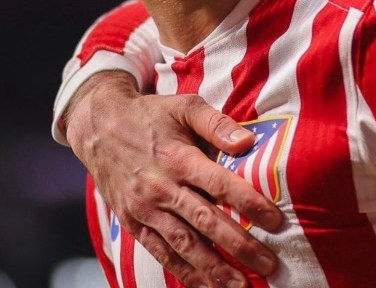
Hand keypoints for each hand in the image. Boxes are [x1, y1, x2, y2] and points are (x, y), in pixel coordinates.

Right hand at [63, 72, 283, 287]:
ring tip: (240, 285)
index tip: (276, 221)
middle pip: (205, 222)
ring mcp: (145, 210)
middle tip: (268, 264)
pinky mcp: (133, 223)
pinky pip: (160, 252)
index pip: (219, 185)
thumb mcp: (185, 106)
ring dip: (213, 268)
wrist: (99, 127)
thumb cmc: (150, 115)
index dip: (249, 204)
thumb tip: (248, 142)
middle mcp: (161, 188)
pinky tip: (205, 285)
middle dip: (239, 246)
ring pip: (183, 245)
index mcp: (178, 158)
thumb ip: (217, 124)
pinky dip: (183, 271)